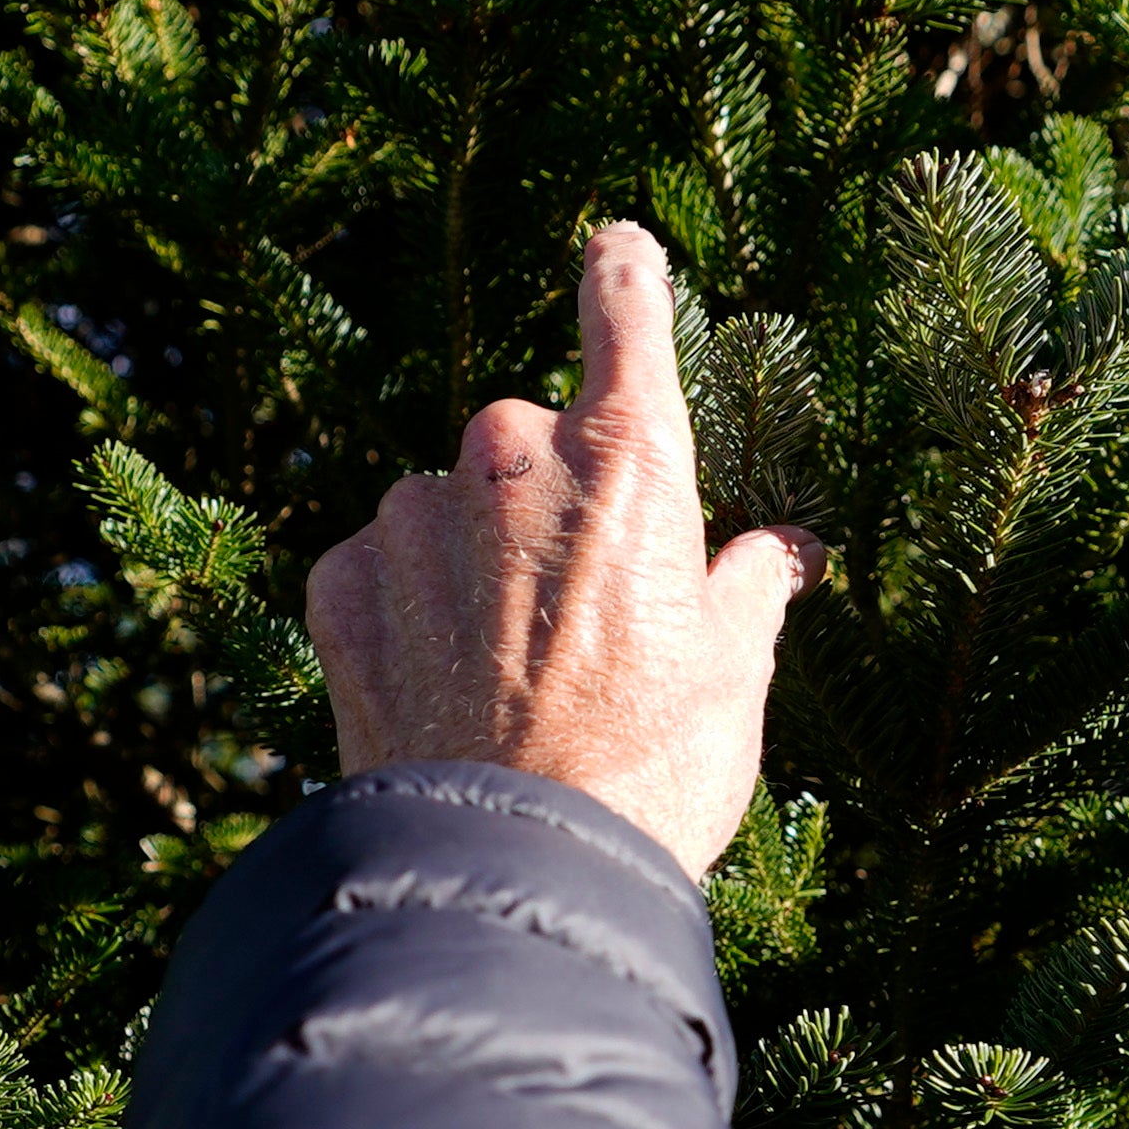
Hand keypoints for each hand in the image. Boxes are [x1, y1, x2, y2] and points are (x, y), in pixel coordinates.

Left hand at [306, 223, 818, 882]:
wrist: (510, 877)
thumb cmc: (649, 772)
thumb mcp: (733, 677)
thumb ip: (750, 588)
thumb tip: (785, 552)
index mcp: (626, 455)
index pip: (624, 305)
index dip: (624, 272)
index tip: (617, 251)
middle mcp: (509, 457)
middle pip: (534, 440)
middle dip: (556, 507)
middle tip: (593, 620)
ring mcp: (412, 520)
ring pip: (447, 507)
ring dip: (474, 560)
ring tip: (513, 677)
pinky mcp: (343, 589)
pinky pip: (379, 570)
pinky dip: (405, 609)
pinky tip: (443, 687)